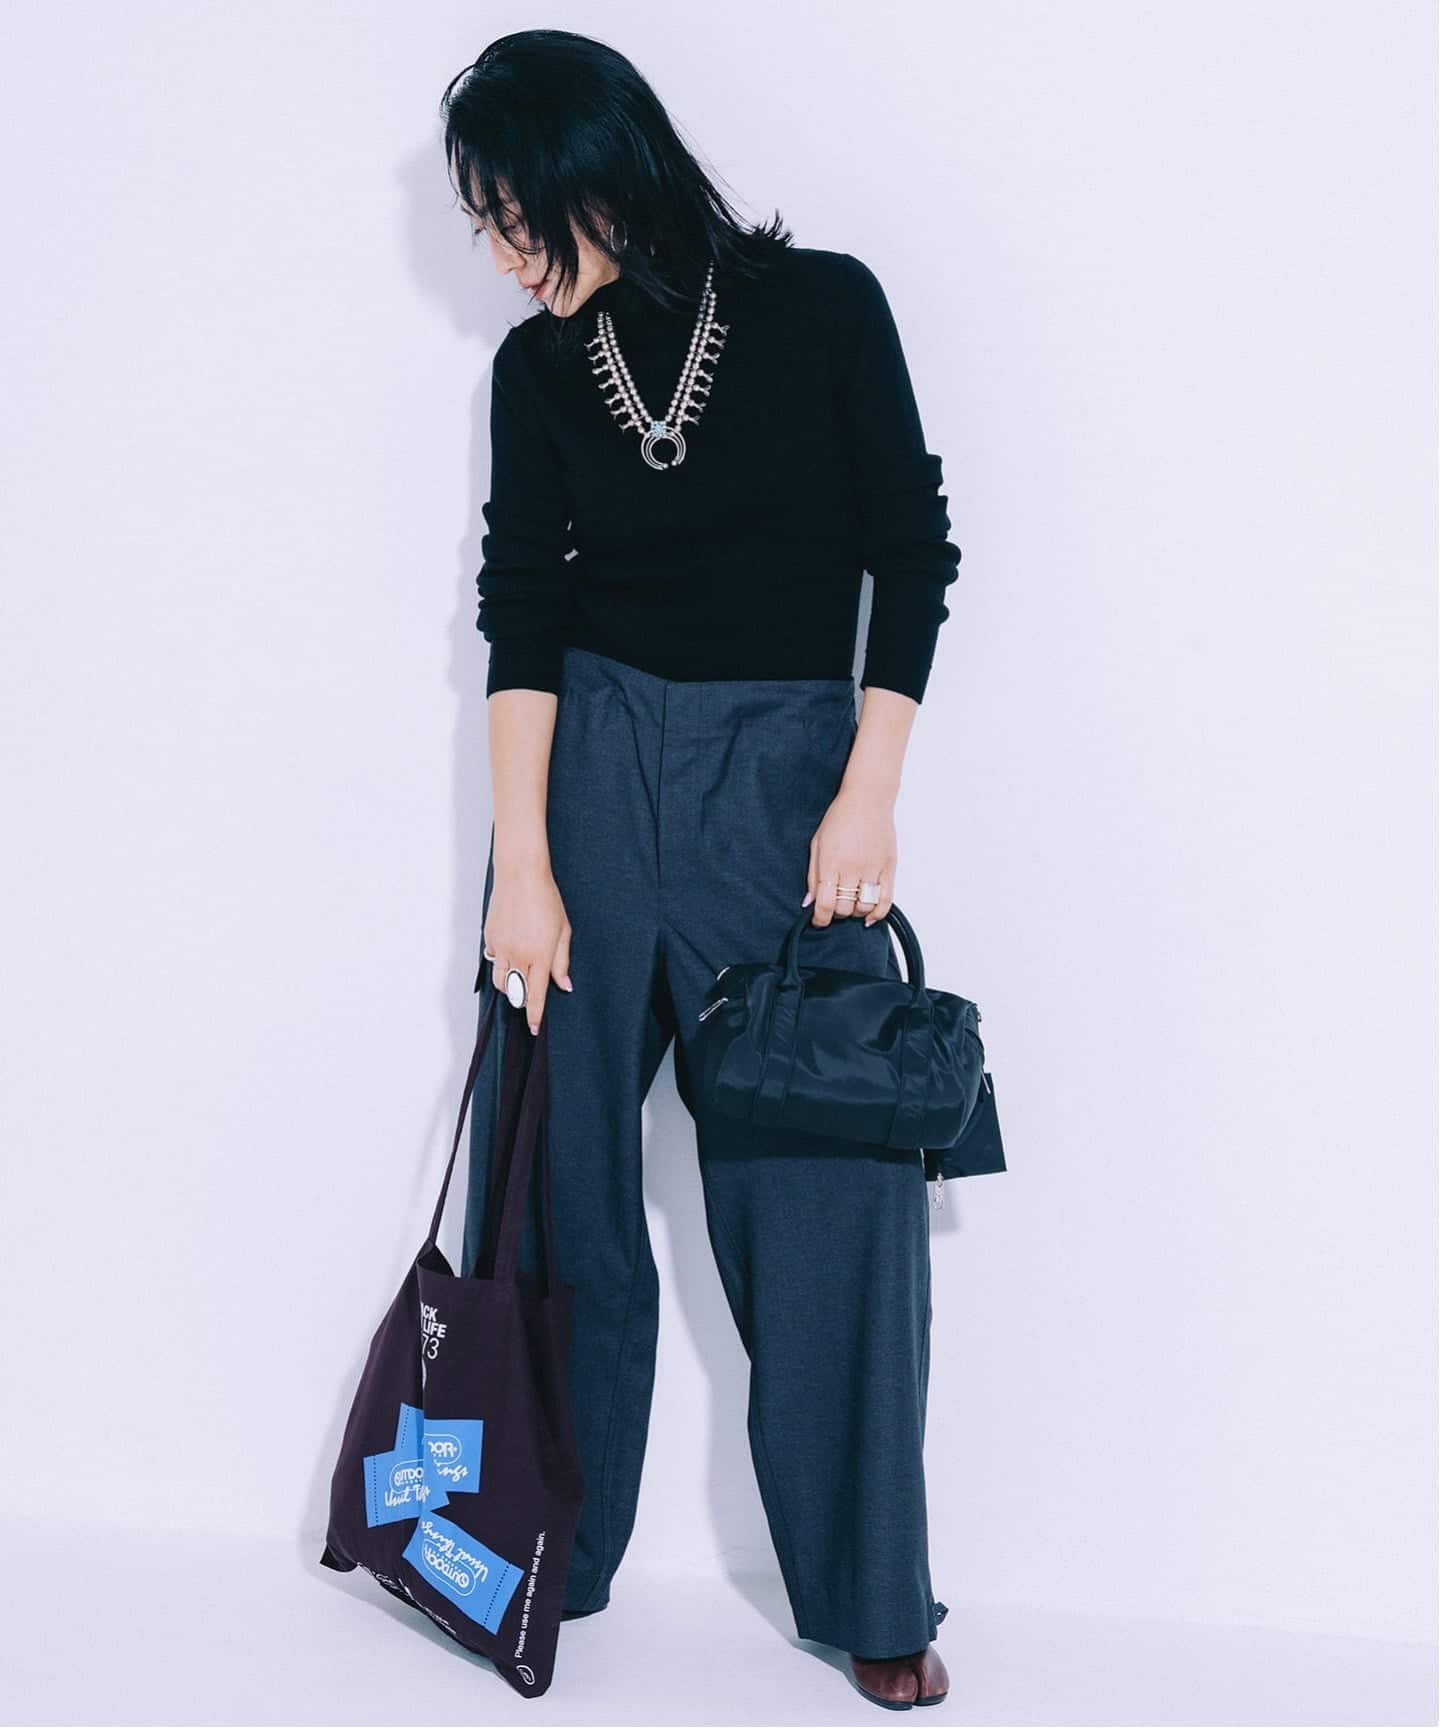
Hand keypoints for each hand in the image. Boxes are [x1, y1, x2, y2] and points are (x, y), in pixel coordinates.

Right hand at [483, 866, 573, 1033]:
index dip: (534, 1016)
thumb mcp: (563, 930)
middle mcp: (518, 956)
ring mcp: (501, 948)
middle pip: (514, 994)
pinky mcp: (489, 938)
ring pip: (500, 981)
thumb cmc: (546, 899)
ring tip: (521, 971)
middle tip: (530, 992)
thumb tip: (564, 985)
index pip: (535, 996)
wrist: (521, 876)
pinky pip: (493, 960)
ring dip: (510, 984)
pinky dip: (501, 963)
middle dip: (522, 999)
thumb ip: (562, 961)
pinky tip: (511, 948)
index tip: (533, 1028)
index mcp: (540, 956)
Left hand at [803, 780, 896, 926]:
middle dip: (836, 913)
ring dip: (855, 913)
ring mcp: (873, 868)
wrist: (867, 799)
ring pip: (864, 907)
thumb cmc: (839, 818)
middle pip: (844, 908)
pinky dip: (878, 913)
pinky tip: (869, 916)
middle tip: (834, 906)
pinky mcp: (889, 867)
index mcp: (831, 862)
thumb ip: (812, 875)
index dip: (820, 919)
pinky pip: (886, 900)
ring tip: (851, 905)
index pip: (825, 903)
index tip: (819, 920)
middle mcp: (852, 868)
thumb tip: (808, 903)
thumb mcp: (817, 844)